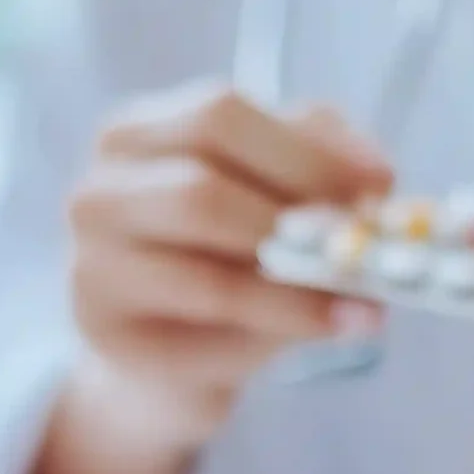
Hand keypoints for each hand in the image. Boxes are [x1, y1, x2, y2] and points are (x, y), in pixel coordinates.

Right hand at [40, 85, 390, 473]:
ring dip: (300, 284)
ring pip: (207, 267)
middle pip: (202, 184)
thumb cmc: (223, 261)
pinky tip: (332, 325)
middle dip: (300, 215)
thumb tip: (374, 175)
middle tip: (369, 246)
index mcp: (140, 132)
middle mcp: (100, 188)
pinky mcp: (106, 330)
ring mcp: (91, 261)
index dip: (308, 149)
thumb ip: (315, 165)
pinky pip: (205, 325)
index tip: (382, 182)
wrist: (166, 359)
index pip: (220, 115)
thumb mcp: (270, 197)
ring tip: (368, 299)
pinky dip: (281, 322)